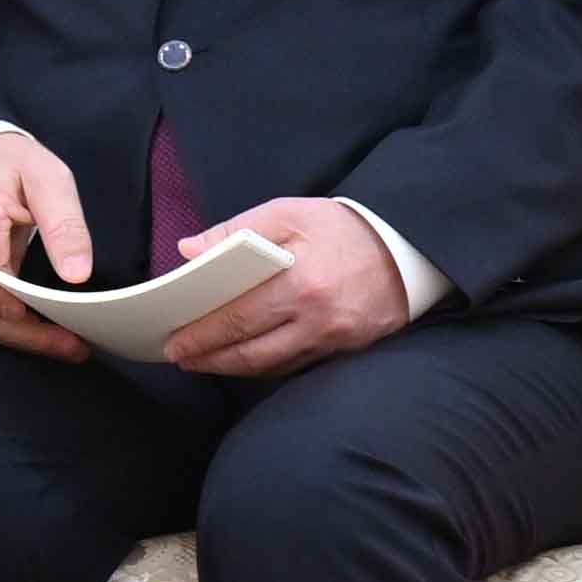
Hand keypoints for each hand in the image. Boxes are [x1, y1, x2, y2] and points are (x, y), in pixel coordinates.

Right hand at [0, 132, 93, 359]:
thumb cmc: (13, 166)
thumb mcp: (46, 178)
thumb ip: (62, 223)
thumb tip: (77, 274)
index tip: (25, 311)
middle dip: (27, 335)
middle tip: (75, 345)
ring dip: (32, 339)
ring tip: (76, 347)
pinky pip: (4, 315)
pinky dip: (31, 330)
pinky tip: (63, 334)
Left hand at [170, 196, 409, 379]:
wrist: (408, 247)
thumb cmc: (343, 227)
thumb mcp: (290, 213)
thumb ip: (236, 231)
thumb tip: (189, 251)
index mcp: (301, 282)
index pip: (238, 317)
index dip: (201, 334)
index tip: (173, 341)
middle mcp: (317, 319)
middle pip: (250, 351)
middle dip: (209, 357)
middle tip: (179, 357)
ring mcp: (334, 339)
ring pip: (272, 366)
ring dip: (232, 367)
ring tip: (203, 361)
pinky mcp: (346, 349)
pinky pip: (296, 366)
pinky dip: (264, 366)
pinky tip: (243, 359)